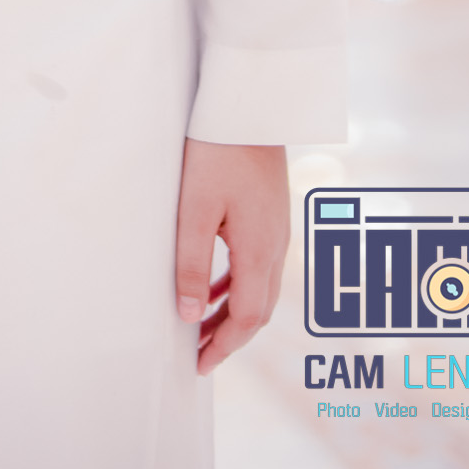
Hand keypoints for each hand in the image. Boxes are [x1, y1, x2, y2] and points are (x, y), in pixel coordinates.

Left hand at [174, 138, 288, 374]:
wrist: (250, 102)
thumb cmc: (218, 150)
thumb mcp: (194, 209)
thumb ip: (193, 264)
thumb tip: (190, 315)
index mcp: (260, 251)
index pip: (247, 319)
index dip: (223, 346)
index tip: (199, 365)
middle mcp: (277, 245)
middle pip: (258, 309)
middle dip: (230, 336)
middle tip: (200, 354)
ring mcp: (278, 228)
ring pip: (260, 288)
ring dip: (233, 310)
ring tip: (202, 326)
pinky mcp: (272, 211)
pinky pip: (259, 264)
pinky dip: (239, 283)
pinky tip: (217, 283)